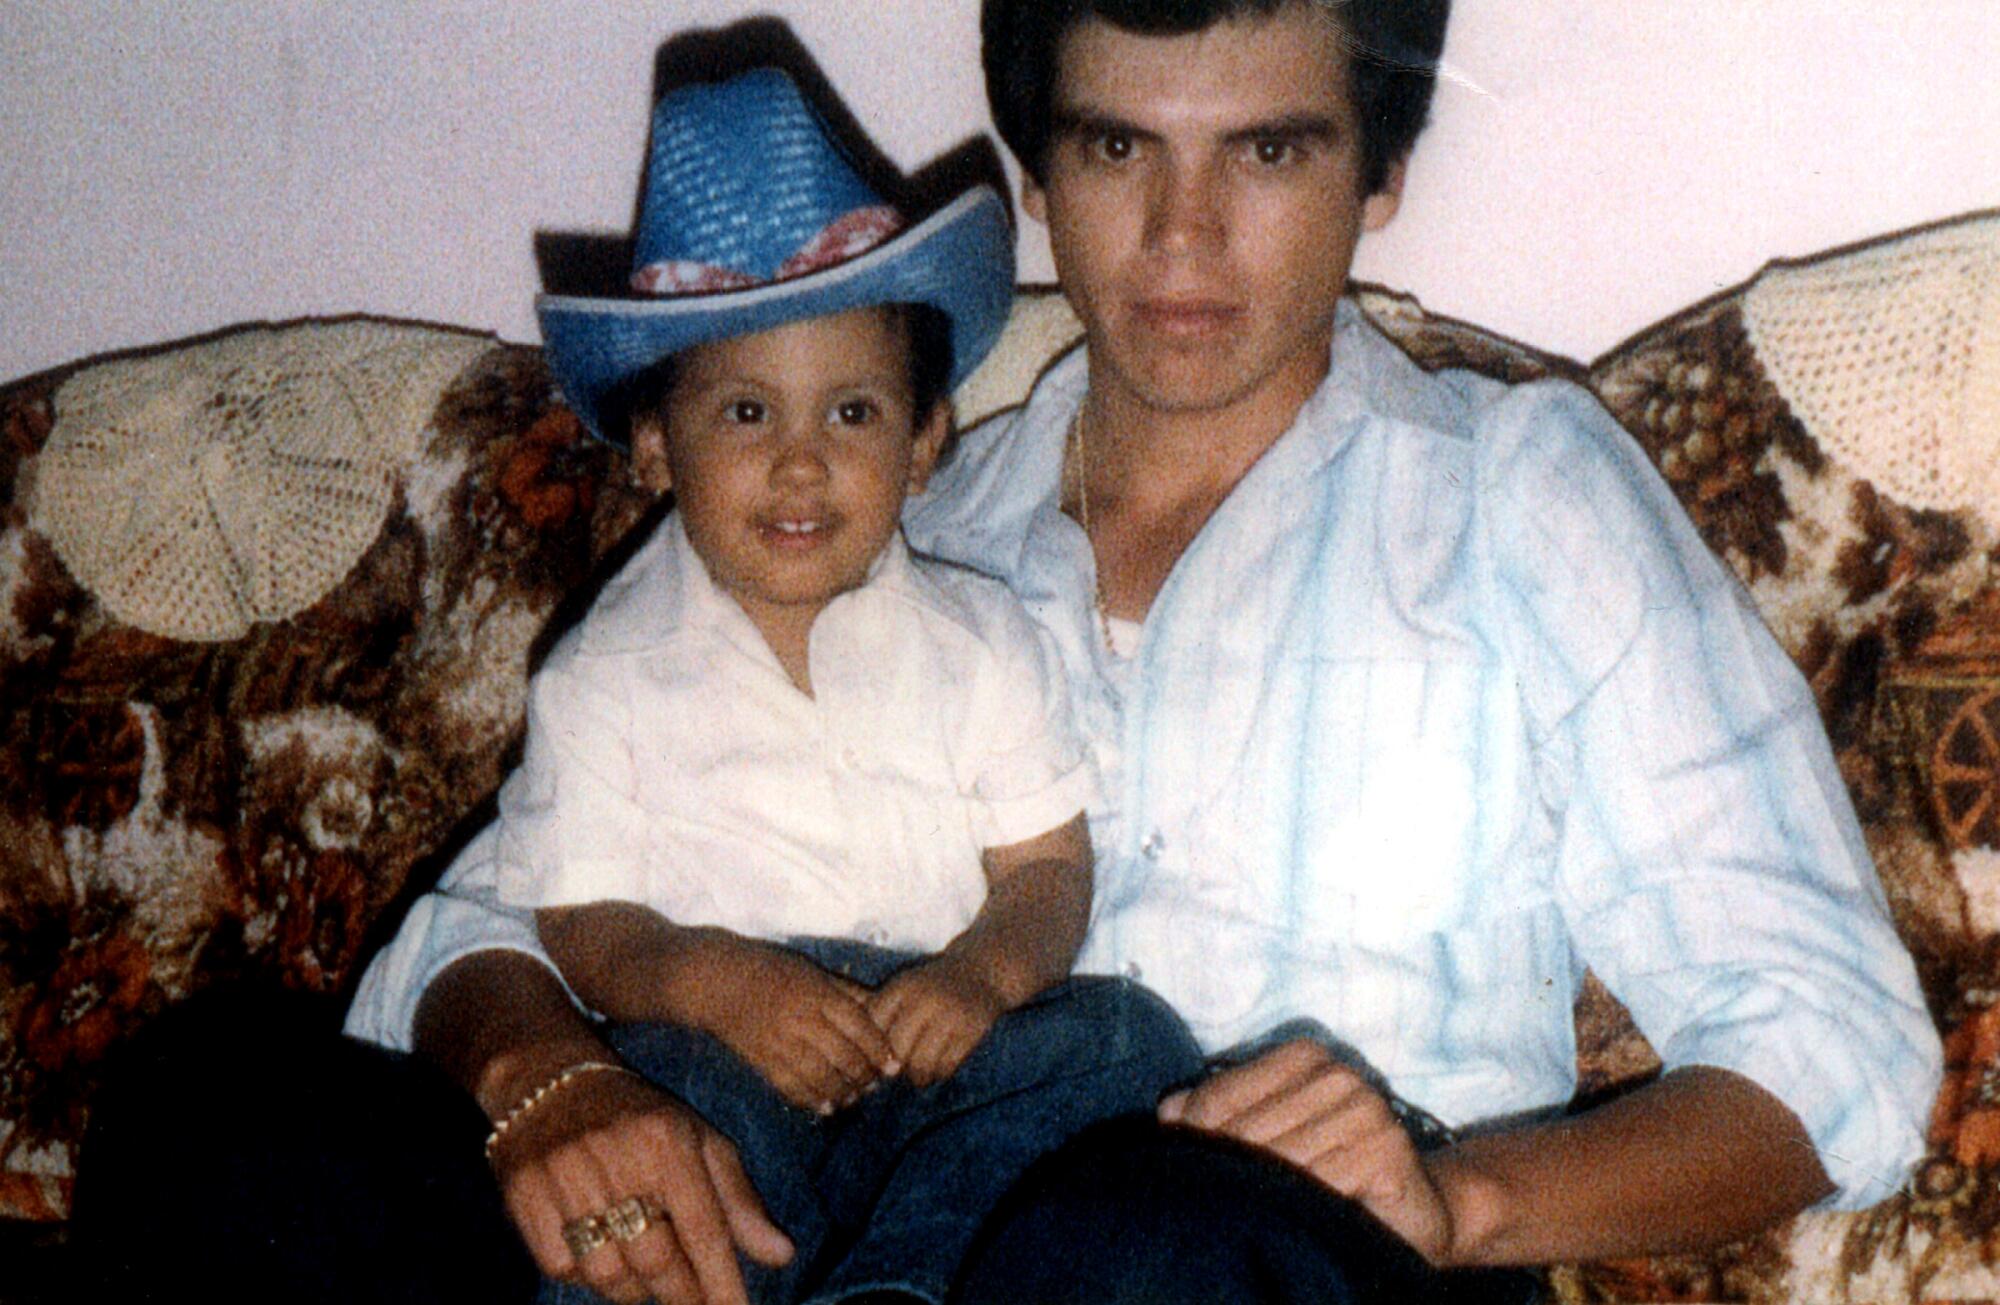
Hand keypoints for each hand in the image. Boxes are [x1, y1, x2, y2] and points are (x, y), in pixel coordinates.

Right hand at [489, 1065, 792, 1304]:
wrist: (548, 1078)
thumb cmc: (640, 1119)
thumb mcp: (699, 1142)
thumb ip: (739, 1201)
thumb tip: (783, 1256)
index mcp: (668, 1142)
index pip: (703, 1227)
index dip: (722, 1281)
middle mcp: (617, 1158)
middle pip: (656, 1259)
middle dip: (682, 1295)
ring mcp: (565, 1176)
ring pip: (607, 1272)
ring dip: (635, 1292)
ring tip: (651, 1283)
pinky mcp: (523, 1193)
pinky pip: (560, 1265)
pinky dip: (585, 1277)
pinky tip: (603, 1259)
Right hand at [692, 936, 900, 1112]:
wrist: (718, 983)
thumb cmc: (771, 970)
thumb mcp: (812, 972)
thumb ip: (846, 991)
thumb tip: (881, 1006)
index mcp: (817, 994)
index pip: (858, 1026)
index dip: (879, 1050)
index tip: (894, 1066)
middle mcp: (801, 1019)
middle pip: (844, 1055)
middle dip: (865, 1075)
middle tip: (875, 1084)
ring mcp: (780, 1042)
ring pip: (821, 1076)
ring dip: (843, 1092)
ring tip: (854, 1096)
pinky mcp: (762, 1060)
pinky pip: (791, 1087)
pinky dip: (811, 1100)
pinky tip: (826, 1106)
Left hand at [865, 954, 1008, 1086]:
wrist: (980, 972)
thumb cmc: (932, 987)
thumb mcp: (904, 988)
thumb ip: (878, 1012)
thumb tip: (855, 1054)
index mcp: (902, 988)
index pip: (874, 1028)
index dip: (871, 1051)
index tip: (874, 1061)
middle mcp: (924, 999)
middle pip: (897, 1051)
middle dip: (895, 1068)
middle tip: (898, 1073)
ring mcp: (950, 1013)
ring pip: (922, 1064)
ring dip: (918, 1077)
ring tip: (919, 1075)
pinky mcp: (972, 1028)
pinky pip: (947, 1066)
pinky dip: (940, 1074)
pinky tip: (940, 1068)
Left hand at [1158, 1039, 1455, 1263]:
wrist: (1417, 1213)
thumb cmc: (1333, 1172)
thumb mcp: (1272, 1136)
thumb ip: (1219, 1115)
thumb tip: (1167, 1112)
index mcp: (1303, 1056)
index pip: (1219, 1095)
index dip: (1194, 1139)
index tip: (1184, 1174)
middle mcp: (1336, 1072)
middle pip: (1244, 1130)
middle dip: (1224, 1172)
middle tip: (1208, 1208)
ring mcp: (1364, 1106)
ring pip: (1278, 1161)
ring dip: (1260, 1195)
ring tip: (1249, 1217)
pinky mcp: (1386, 1148)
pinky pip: (1319, 1184)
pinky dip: (1302, 1209)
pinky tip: (1297, 1222)